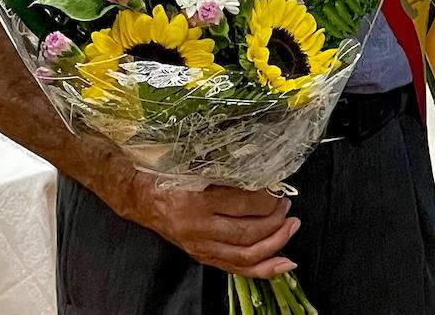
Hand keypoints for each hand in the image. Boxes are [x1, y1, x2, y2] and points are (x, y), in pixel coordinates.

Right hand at [122, 174, 299, 277]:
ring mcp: (200, 246)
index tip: (279, 190)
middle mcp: (198, 227)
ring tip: (291, 226)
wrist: (142, 197)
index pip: (244, 205)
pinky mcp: (201, 256)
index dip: (268, 200)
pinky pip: (236, 268)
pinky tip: (284, 263)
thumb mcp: (198, 166)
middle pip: (247, 232)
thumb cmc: (172, 176)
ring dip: (275, 243)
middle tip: (287, 207)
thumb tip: (267, 175)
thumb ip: (229, 171)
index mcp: (197, 200)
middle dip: (276, 221)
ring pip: (245, 254)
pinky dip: (264, 269)